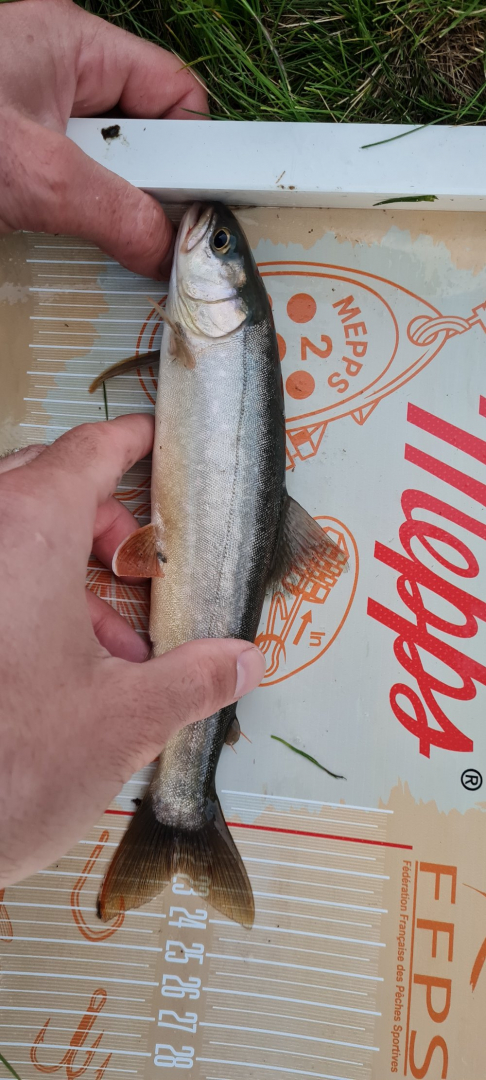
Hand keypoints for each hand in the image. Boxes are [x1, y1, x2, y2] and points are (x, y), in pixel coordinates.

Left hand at [0, 0, 208, 277]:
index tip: (196, 207)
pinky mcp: (10, 156)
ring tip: (74, 224)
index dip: (193, 150)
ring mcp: (30, 115)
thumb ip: (113, 211)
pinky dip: (69, 217)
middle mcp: (57, 74)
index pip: (173, 93)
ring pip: (102, 168)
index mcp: (75, 46)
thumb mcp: (37, 176)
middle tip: (130, 224)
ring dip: (102, 208)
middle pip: (141, 134)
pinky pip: (64, 186)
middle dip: (143, 186)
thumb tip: (164, 249)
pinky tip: (52, 230)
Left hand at [0, 417, 264, 886]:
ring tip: (112, 640)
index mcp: (27, 530)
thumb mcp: (122, 720)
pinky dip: (25, 597)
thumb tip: (242, 662)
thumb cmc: (7, 766)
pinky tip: (59, 668)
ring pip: (9, 533)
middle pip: (43, 483)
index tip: (155, 443)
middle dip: (100, 517)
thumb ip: (194, 679)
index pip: (88, 451)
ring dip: (65, 569)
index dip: (131, 441)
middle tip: (141, 563)